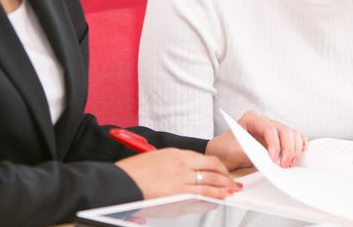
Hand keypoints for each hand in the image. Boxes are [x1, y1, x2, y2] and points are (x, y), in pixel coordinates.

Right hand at [115, 148, 240, 199]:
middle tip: (232, 182)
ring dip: (224, 187)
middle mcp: (181, 164)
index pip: (203, 158)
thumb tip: (185, 176)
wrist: (121, 183)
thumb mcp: (155, 161)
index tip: (221, 171)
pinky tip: (220, 199)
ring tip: (231, 191)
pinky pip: (203, 195)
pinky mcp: (179, 193)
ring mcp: (181, 178)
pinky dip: (215, 197)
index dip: (216, 166)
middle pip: (212, 167)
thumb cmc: (132, 174)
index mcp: (175, 154)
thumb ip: (172, 166)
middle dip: (225, 175)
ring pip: (211, 181)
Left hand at [205, 110, 306, 169]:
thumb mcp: (234, 151)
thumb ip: (251, 152)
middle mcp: (264, 120)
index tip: (274, 159)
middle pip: (284, 130)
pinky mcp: (278, 138)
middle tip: (284, 165)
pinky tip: (297, 155)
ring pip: (292, 133)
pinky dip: (298, 145)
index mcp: (252, 118)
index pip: (269, 128)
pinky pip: (294, 137)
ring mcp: (273, 128)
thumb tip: (268, 159)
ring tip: (289, 164)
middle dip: (287, 148)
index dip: (275, 144)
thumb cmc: (226, 149)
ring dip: (294, 149)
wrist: (223, 153)